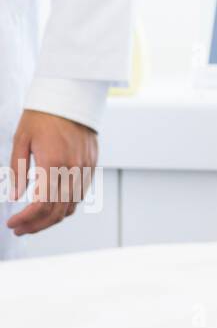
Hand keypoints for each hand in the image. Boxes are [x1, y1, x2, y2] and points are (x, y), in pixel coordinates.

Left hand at [6, 109, 98, 235]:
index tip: (12, 223)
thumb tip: (16, 196)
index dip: (26, 219)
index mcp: (53, 163)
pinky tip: (51, 205)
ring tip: (33, 221)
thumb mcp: (21, 140)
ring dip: (51, 219)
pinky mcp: (92, 164)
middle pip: (58, 211)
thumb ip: (18, 170)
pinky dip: (65, 206)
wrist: (71, 98)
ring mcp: (85, 167)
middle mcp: (73, 168)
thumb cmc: (43, 116)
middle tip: (19, 229)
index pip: (42, 204)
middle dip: (36, 225)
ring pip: (71, 206)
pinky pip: (80, 193)